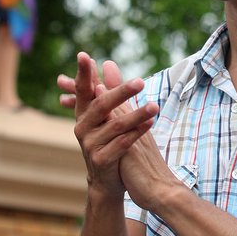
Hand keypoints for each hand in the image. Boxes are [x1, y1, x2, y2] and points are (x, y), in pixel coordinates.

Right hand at [58, 53, 158, 198]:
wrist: (107, 180)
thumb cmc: (108, 141)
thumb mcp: (107, 115)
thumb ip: (108, 89)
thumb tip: (108, 62)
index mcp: (83, 114)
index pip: (83, 89)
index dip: (82, 73)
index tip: (84, 55)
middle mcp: (82, 128)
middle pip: (101, 105)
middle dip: (121, 93)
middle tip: (141, 82)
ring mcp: (89, 145)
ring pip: (116, 126)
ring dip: (136, 115)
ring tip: (154, 106)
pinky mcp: (100, 160)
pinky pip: (121, 144)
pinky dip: (137, 133)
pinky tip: (150, 123)